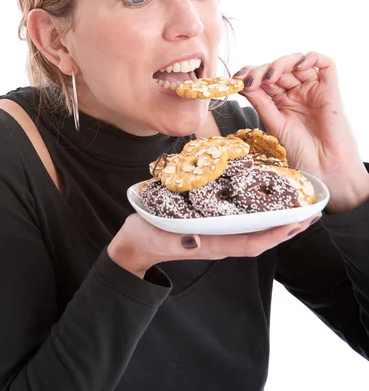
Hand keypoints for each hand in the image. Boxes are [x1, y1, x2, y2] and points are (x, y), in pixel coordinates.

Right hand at [107, 213, 317, 277]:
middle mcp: (219, 240)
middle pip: (259, 237)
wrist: (133, 244)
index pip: (250, 242)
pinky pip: (240, 220)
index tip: (296, 223)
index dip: (274, 234)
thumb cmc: (144, 238)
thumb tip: (196, 241)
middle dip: (285, 227)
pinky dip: (257, 212)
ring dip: (277, 219)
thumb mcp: (157, 237)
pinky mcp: (210, 224)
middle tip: (310, 212)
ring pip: (253, 229)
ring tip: (297, 205)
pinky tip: (264, 200)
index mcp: (210, 244)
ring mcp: (216, 233)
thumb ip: (177, 240)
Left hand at [234, 51, 368, 210]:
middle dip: (261, 70)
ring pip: (297, 62)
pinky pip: (325, 64)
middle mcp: (296, 92)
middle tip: (250, 80)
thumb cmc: (300, 153)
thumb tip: (243, 83)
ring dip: (281, 63)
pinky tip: (298, 66)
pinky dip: (312, 58)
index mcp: (279, 101)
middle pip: (277, 68)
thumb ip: (261, 103)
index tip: (236, 80)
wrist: (325, 170)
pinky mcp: (330, 90)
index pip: (263, 78)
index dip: (249, 74)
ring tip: (270, 76)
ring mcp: (313, 89)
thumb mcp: (274, 125)